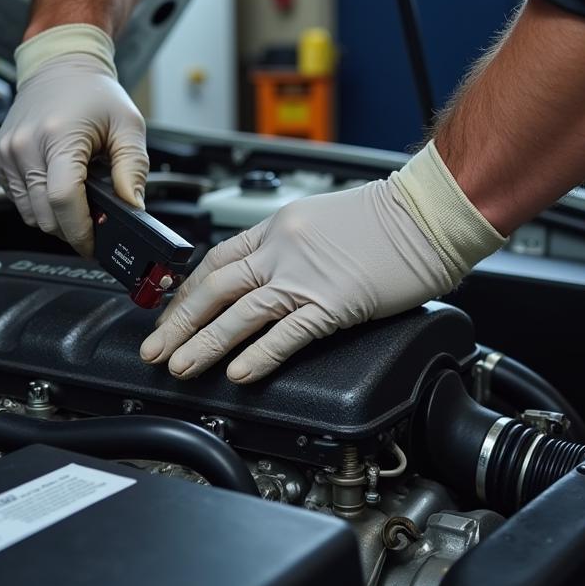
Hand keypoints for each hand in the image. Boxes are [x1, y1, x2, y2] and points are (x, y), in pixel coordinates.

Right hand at [0, 24, 147, 256]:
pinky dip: (38, 202)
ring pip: (30, 214)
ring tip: (76, 195)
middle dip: (71, 228)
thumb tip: (134, 208)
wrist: (59, 66)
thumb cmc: (93, 93)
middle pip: (45, 215)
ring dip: (54, 217)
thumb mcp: (128, 126)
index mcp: (58, 136)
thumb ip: (134, 169)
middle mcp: (26, 145)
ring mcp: (7, 153)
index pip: (64, 200)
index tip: (94, 243)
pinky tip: (56, 182)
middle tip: (93, 220)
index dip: (80, 230)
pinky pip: (18, 200)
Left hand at [140, 143, 505, 382]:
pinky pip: (287, 333)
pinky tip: (239, 374)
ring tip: (180, 368)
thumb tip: (264, 275)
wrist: (428, 212)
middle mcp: (282, 248)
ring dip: (204, 344)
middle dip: (179, 322)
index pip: (216, 261)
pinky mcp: (333, 302)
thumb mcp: (320, 218)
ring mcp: (306, 275)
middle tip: (156, 349)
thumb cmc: (385, 216)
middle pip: (214, 288)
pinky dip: (259, 355)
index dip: (187, 293)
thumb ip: (288, 246)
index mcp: (277, 226)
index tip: (171, 315)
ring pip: (239, 313)